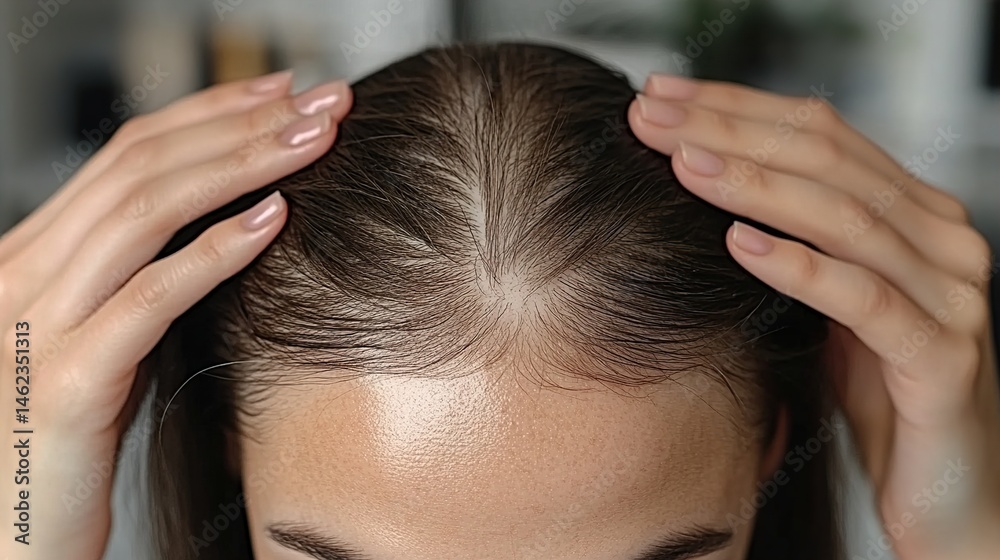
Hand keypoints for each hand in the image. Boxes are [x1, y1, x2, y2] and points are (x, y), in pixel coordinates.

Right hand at [0, 71, 351, 558]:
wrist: (16, 532)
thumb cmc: (72, 438)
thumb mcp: (107, 336)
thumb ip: (145, 278)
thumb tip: (231, 227)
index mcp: (36, 254)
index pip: (129, 154)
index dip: (211, 113)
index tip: (285, 93)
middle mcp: (25, 272)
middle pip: (142, 166)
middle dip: (242, 125)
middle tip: (323, 101)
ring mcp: (36, 324)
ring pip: (145, 214)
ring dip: (243, 168)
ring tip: (315, 142)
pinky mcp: (64, 381)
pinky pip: (147, 297)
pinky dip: (214, 251)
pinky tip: (273, 220)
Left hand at [629, 74, 999, 559]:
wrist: (944, 491)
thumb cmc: (877, 392)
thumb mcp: (830, 302)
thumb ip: (797, 240)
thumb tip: (701, 178)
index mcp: (911, 214)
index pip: (820, 133)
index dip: (737, 106)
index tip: (660, 97)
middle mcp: (940, 239)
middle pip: (828, 160)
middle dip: (732, 132)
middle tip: (653, 120)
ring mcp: (950, 294)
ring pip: (846, 218)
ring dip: (757, 186)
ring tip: (684, 166)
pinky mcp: (943, 356)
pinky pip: (865, 299)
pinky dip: (800, 266)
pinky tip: (739, 243)